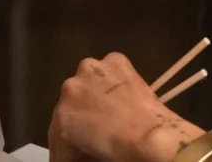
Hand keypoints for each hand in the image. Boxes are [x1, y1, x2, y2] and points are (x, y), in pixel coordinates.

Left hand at [48, 52, 204, 161]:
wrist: (148, 133)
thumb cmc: (151, 117)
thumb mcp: (137, 93)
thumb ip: (116, 95)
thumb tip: (107, 114)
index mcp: (113, 61)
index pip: (96, 84)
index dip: (97, 106)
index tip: (103, 121)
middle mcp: (89, 67)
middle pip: (76, 97)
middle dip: (82, 115)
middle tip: (94, 135)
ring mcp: (73, 90)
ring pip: (65, 117)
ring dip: (72, 133)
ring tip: (85, 149)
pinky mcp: (63, 117)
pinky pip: (60, 141)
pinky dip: (67, 153)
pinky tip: (79, 159)